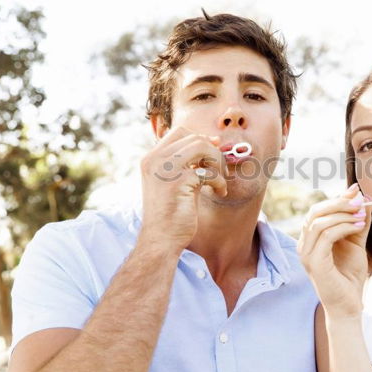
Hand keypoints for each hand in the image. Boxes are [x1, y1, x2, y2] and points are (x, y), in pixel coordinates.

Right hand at [138, 126, 228, 254]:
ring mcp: (166, 169)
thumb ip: (185, 163)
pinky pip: (209, 172)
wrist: (160, 239)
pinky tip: (219, 192)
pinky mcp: (179, 182)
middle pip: (194, 137)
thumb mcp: (172, 182)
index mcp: (151, 158)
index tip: (214, 150)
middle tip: (220, 170)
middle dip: (213, 152)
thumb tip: (211, 140)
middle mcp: (155, 160)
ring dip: (218, 162)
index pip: (179, 131)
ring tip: (220, 180)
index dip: (201, 138)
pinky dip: (219, 181)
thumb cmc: (170, 213)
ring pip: (202, 146)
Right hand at [297, 183, 371, 318]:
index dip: (337, 198)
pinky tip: (358, 226)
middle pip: (315, 212)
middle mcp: (303, 244)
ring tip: (361, 215)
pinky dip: (343, 226)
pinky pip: (326, 235)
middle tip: (360, 201)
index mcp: (310, 239)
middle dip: (339, 203)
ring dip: (343, 214)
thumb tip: (361, 197)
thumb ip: (357, 222)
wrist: (349, 305)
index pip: (318, 210)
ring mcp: (306, 254)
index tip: (357, 191)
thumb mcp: (355, 243)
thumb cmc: (349, 276)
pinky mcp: (313, 262)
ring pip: (319, 222)